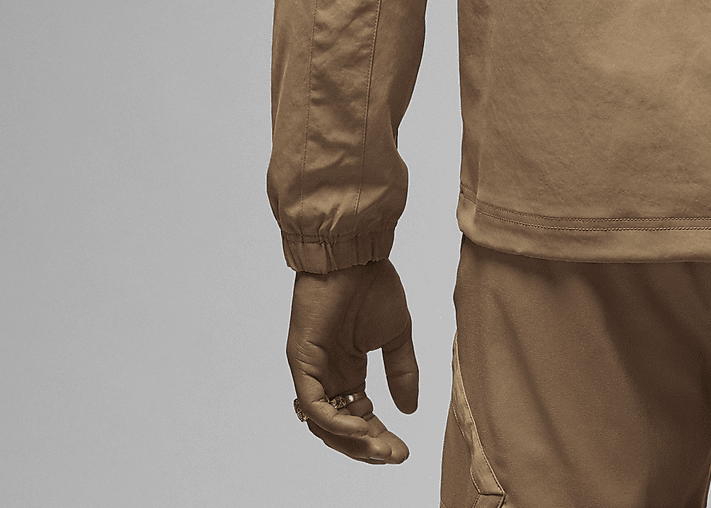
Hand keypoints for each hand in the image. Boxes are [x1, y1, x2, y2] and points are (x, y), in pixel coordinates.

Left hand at [286, 259, 419, 463]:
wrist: (355, 254)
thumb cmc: (372, 285)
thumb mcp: (396, 334)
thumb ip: (402, 372)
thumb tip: (409, 410)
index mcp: (348, 371)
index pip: (360, 417)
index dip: (379, 437)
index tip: (403, 451)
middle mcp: (327, 376)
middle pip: (341, 428)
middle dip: (367, 447)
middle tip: (394, 456)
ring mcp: (311, 371)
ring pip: (325, 424)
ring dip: (352, 441)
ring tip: (380, 449)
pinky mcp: (301, 363)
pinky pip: (313, 405)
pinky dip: (335, 422)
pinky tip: (361, 427)